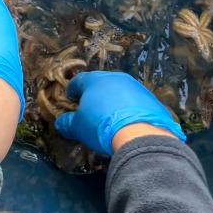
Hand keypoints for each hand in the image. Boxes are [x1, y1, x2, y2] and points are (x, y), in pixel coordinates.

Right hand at [54, 71, 185, 157]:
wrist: (139, 134)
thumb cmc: (100, 125)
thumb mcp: (78, 127)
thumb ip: (67, 123)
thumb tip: (61, 123)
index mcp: (96, 80)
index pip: (79, 81)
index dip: (72, 91)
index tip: (70, 100)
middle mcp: (116, 78)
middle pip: (101, 84)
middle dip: (94, 95)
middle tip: (90, 110)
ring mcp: (136, 87)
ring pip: (120, 92)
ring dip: (114, 102)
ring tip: (111, 118)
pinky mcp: (151, 100)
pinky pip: (136, 103)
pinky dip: (130, 110)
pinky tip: (128, 123)